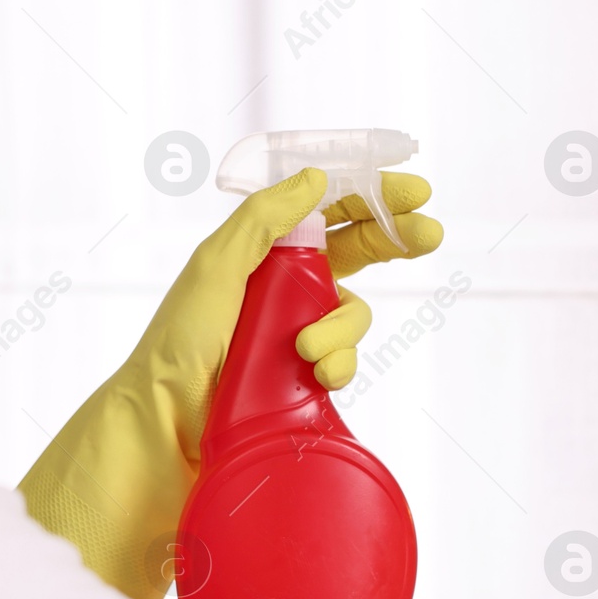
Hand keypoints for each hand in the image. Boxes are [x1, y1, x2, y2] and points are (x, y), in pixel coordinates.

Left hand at [19, 168, 442, 598]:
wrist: (168, 419)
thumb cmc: (181, 340)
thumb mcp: (218, 264)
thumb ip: (265, 217)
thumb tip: (317, 178)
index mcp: (265, 251)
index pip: (330, 212)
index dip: (373, 197)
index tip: (415, 193)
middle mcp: (287, 286)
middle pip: (359, 253)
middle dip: (396, 240)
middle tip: (429, 235)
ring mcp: (300, 331)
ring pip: (354, 315)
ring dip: (342, 328)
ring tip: (307, 350)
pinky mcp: (307, 375)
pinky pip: (344, 360)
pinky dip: (337, 365)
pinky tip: (317, 375)